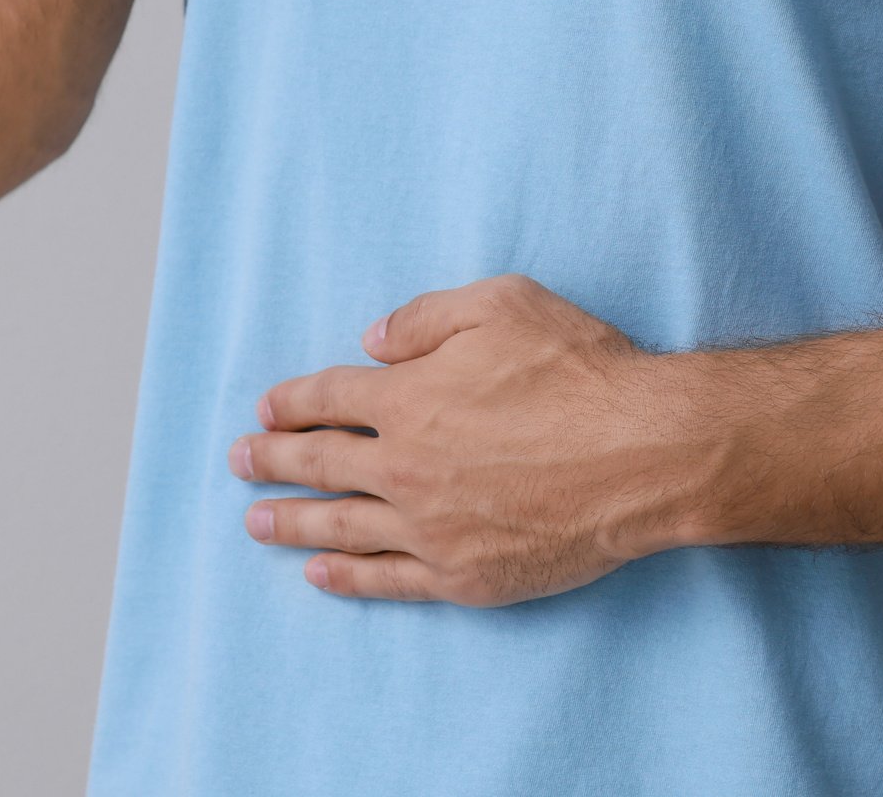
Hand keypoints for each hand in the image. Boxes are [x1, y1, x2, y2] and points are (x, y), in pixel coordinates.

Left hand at [230, 273, 705, 606]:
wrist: (644, 454)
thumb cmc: (581, 372)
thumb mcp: (502, 304)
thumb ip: (427, 317)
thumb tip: (373, 340)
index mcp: (408, 397)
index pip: (328, 398)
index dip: (291, 403)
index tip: (265, 411)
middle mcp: (404, 465)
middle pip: (318, 464)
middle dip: (270, 460)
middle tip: (238, 462)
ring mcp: (429, 526)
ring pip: (340, 526)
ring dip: (290, 522)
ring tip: (255, 521)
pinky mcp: (463, 574)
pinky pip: (387, 579)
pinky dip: (346, 577)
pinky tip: (319, 574)